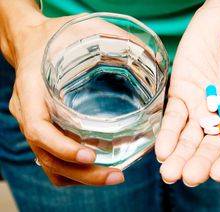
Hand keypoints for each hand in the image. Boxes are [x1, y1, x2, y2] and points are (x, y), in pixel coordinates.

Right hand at [5, 14, 128, 185]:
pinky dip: (72, 172)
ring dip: (80, 177)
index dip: (63, 148)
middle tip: (116, 176)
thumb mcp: (82, 29)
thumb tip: (153, 58)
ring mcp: (32, 122)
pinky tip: (96, 169)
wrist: (32, 41)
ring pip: (49, 164)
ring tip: (113, 176)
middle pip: (47, 156)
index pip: (39, 128)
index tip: (92, 155)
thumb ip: (114, 40)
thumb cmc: (56, 36)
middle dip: (82, 173)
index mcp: (32, 89)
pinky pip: (50, 160)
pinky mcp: (42, 128)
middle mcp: (27, 111)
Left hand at [155, 1, 219, 185]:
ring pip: (189, 138)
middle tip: (187, 177)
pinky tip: (161, 150)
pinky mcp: (181, 95)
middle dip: (198, 163)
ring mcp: (201, 108)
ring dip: (179, 156)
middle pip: (210, 148)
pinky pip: (174, 118)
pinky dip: (167, 134)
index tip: (218, 174)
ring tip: (169, 172)